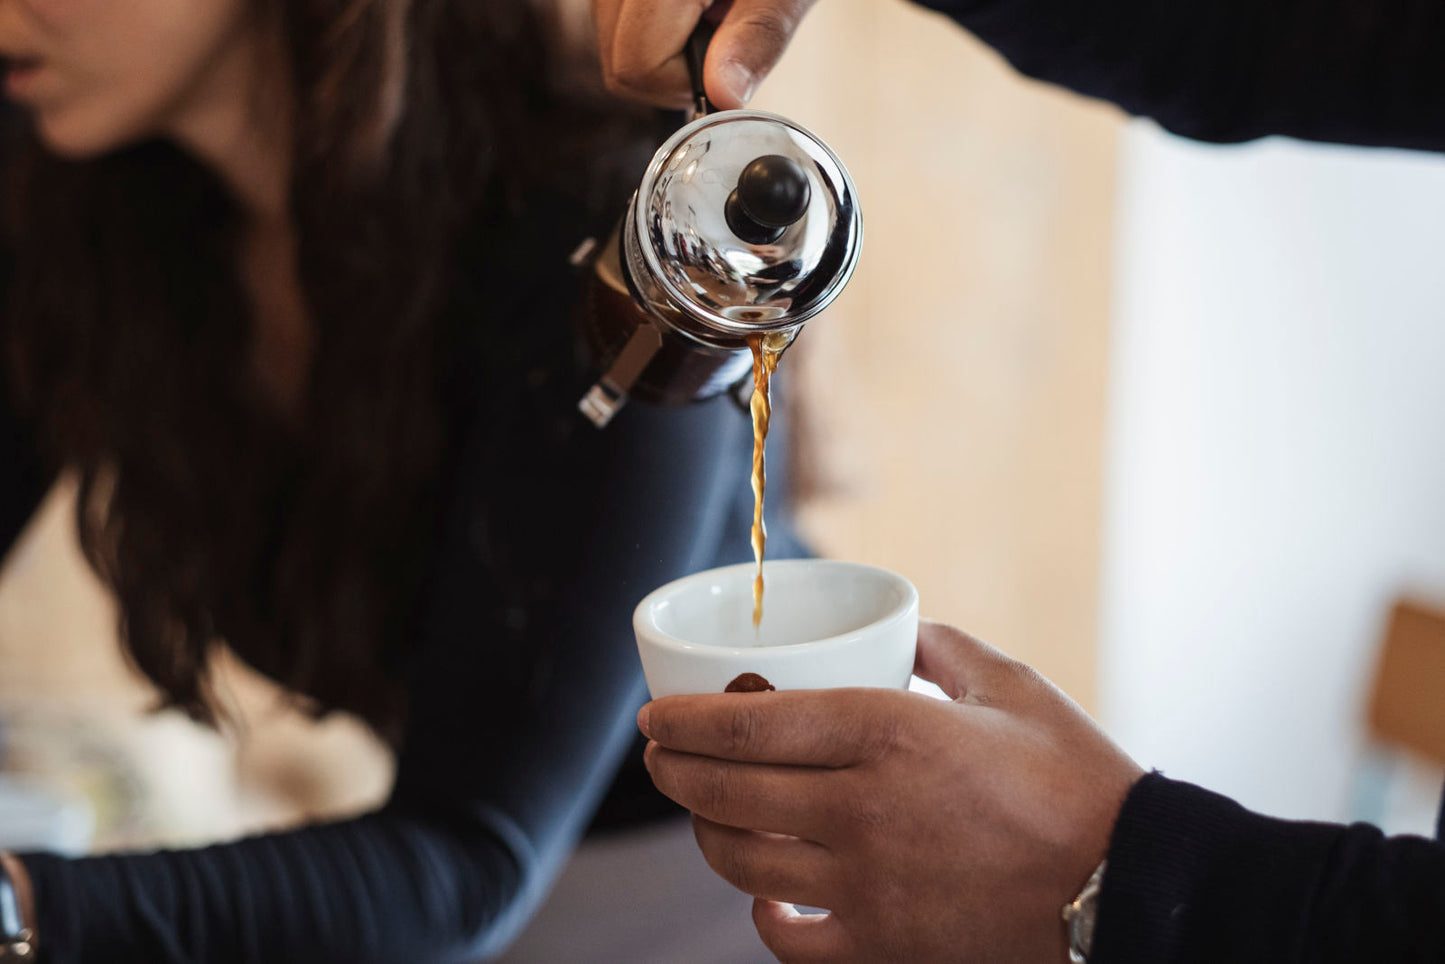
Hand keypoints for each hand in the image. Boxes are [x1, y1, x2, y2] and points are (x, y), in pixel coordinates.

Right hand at [592, 0, 817, 108]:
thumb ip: (757, 36)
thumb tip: (724, 94)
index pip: (637, 66)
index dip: (684, 83)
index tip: (725, 61)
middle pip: (618, 63)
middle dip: (670, 71)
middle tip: (719, 39)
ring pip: (611, 45)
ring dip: (658, 48)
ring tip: (706, 11)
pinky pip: (613, 22)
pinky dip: (648, 27)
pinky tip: (686, 4)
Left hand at [639, 620, 1144, 961]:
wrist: (1129, 888)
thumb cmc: (1076, 781)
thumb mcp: (1012, 686)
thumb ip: (939, 646)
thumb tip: (896, 630)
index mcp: (889, 733)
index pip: (748, 726)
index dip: (684, 721)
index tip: (654, 716)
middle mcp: (862, 810)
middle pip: (728, 793)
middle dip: (673, 773)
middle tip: (660, 758)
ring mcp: (867, 888)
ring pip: (743, 862)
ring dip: (705, 833)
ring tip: (702, 813)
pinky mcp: (884, 945)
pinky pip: (788, 938)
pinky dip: (760, 913)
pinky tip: (765, 891)